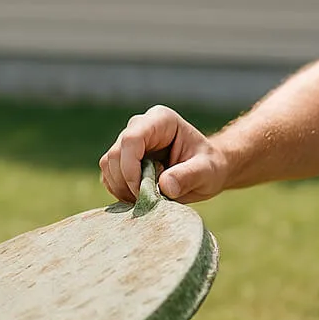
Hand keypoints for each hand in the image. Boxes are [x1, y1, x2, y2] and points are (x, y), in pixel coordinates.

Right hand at [99, 105, 228, 203]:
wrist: (206, 171)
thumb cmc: (209, 167)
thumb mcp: (207, 172)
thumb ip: (189, 176)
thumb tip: (164, 186)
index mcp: (161, 120)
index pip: (132, 139)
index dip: (131, 167)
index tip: (143, 191)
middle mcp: (140, 126)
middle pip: (116, 154)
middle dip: (128, 182)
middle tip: (151, 199)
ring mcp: (128, 142)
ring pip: (108, 165)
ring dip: (123, 188)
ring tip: (149, 198)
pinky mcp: (122, 159)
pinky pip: (109, 176)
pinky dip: (120, 191)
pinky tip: (141, 198)